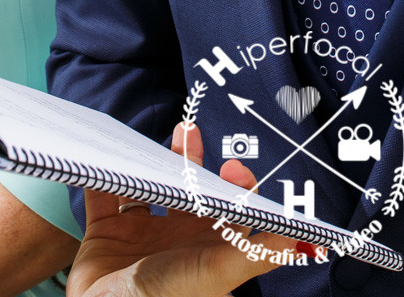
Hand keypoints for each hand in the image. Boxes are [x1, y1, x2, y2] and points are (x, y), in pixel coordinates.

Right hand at [69, 124, 303, 296]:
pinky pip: (106, 194)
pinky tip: (110, 154)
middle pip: (190, 189)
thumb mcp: (217, 272)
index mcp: (206, 247)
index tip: (232, 168)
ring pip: (151, 185)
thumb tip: (298, 236)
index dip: (236, 185)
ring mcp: (141, 235)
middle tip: (191, 131)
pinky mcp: (105, 234)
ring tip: (162, 135)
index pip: (229, 208)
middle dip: (192, 159)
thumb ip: (258, 253)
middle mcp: (177, 238)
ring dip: (154, 159)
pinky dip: (105, 174)